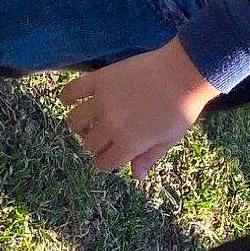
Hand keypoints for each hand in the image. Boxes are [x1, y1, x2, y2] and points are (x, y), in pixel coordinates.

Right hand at [59, 38, 218, 177]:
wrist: (182, 73)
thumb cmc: (181, 109)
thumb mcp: (168, 139)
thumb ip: (148, 157)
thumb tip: (136, 177)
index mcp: (129, 144)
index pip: (103, 162)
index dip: (106, 161)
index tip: (110, 154)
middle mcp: (111, 125)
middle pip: (89, 143)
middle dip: (95, 144)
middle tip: (103, 136)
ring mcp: (103, 102)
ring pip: (75, 121)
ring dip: (78, 125)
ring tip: (87, 121)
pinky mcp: (99, 80)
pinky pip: (72, 90)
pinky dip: (66, 97)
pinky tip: (68, 100)